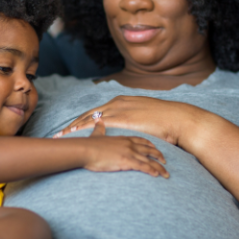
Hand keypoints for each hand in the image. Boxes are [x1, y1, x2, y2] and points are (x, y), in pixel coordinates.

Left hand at [54, 95, 203, 145]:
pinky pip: (98, 124)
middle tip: (60, 133)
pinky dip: (84, 129)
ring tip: (61, 136)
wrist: (178, 119)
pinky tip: (75, 135)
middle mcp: (117, 103)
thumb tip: (130, 128)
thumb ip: (134, 120)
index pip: (97, 112)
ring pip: (89, 118)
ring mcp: (119, 109)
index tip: (72, 128)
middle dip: (74, 124)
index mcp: (122, 102)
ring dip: (74, 127)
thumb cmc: (165, 121)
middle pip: (89, 114)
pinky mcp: (122, 118)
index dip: (83, 120)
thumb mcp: (145, 117)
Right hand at [81, 119, 168, 177]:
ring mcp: (129, 152)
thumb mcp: (96, 134)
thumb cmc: (89, 144)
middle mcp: (129, 144)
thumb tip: (98, 121)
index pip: (141, 140)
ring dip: (159, 167)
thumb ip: (99, 128)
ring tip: (166, 174)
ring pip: (149, 160)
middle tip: (165, 161)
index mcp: (123, 138)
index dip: (150, 144)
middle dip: (159, 155)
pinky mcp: (126, 161)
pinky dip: (151, 171)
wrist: (85, 150)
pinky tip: (157, 175)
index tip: (156, 148)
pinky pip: (143, 166)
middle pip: (149, 149)